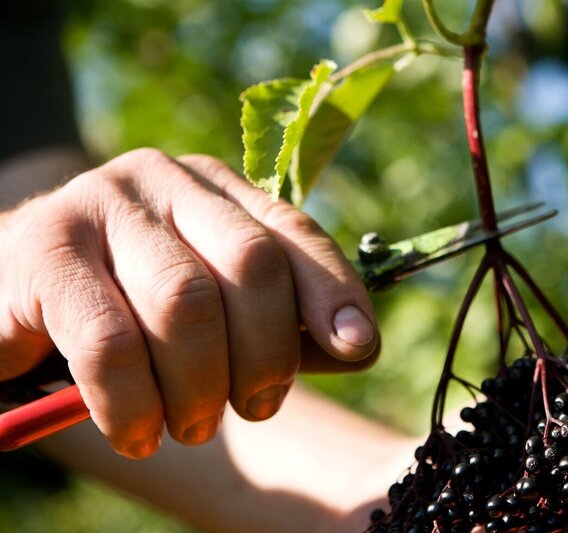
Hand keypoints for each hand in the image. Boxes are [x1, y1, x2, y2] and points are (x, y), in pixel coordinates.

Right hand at [0, 148, 378, 457]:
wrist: (10, 298)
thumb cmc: (129, 312)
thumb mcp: (212, 310)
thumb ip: (279, 325)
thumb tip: (358, 346)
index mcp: (218, 191)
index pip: (294, 234)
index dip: (333, 291)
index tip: (358, 346)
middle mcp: (166, 181)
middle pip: (252, 265)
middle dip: (266, 355)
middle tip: (254, 409)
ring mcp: (103, 204)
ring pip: (186, 304)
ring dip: (199, 387)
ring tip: (191, 427)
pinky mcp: (46, 249)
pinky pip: (111, 341)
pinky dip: (133, 403)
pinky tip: (136, 432)